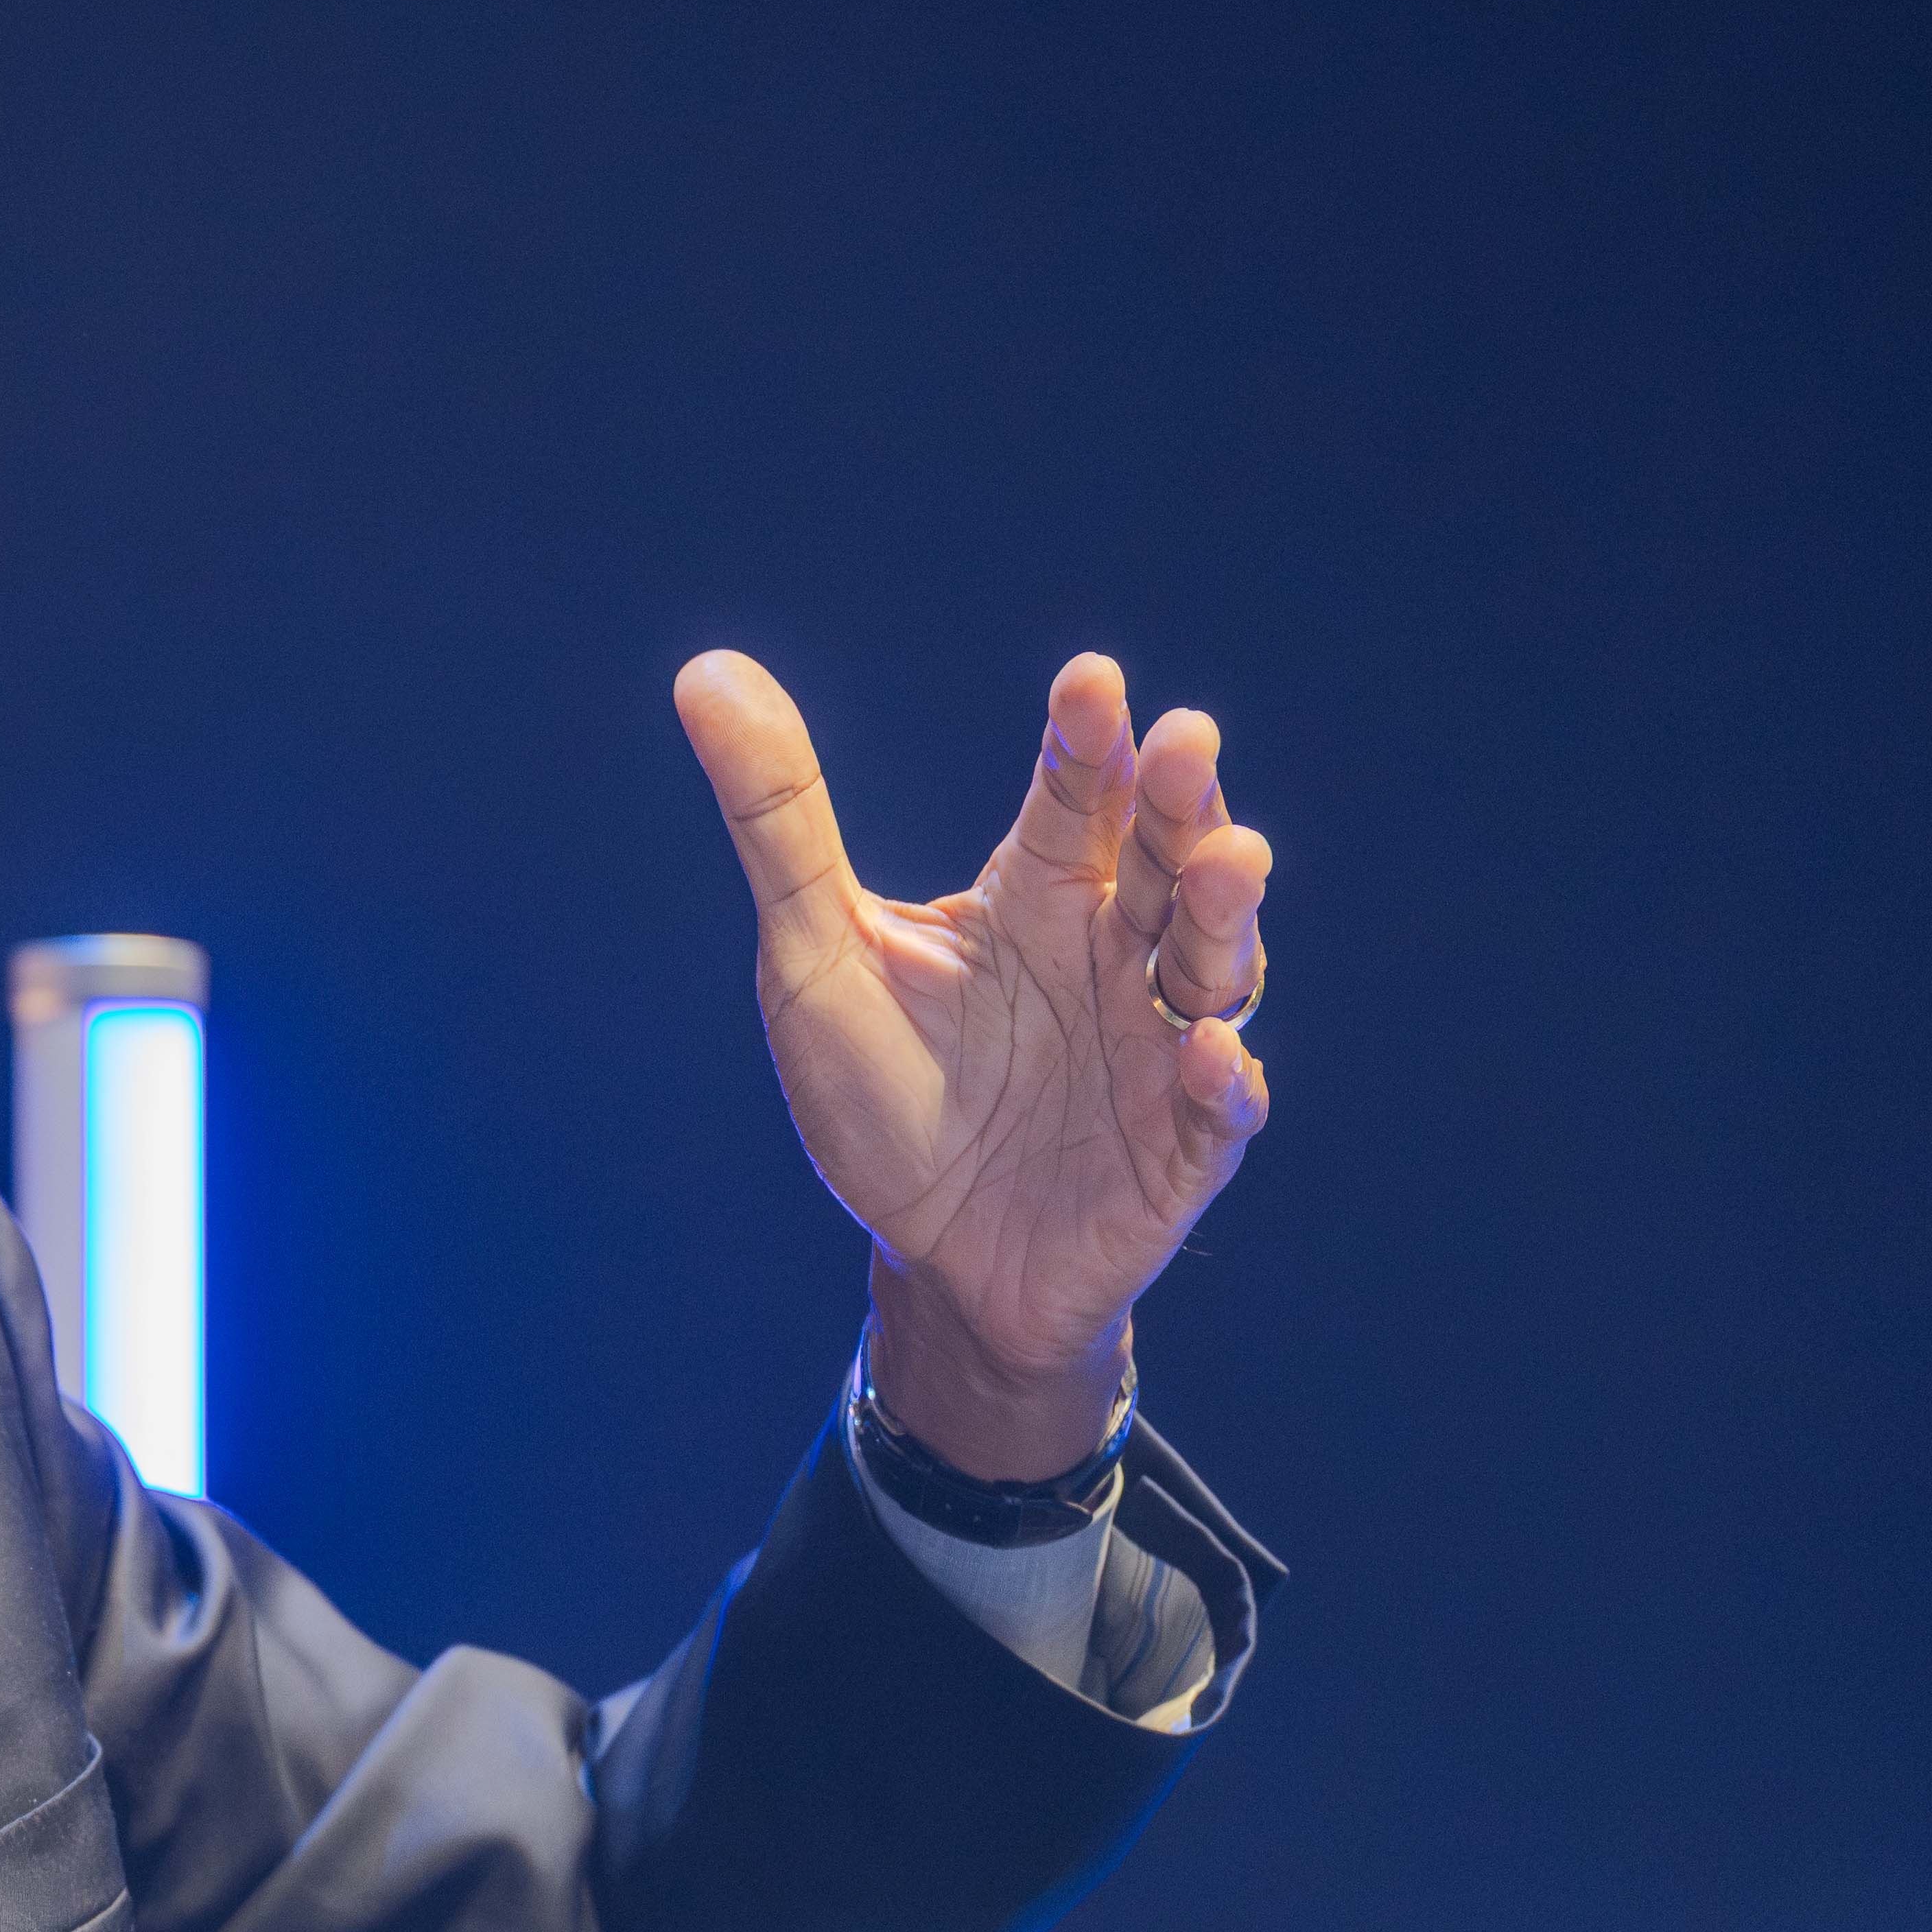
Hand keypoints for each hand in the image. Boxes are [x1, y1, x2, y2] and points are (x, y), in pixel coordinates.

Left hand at [674, 647, 1274, 1478]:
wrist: (930, 1258)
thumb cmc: (879, 1096)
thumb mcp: (814, 954)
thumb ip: (777, 821)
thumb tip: (702, 672)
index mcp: (1037, 899)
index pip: (1073, 801)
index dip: (1086, 742)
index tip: (1089, 680)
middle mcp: (1113, 955)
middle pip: (1165, 861)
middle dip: (1183, 804)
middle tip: (1187, 740)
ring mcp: (1157, 1048)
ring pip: (1217, 964)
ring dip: (1226, 914)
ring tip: (1229, 861)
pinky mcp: (1183, 1147)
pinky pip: (1220, 1109)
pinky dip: (1224, 1080)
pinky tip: (1207, 1050)